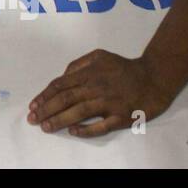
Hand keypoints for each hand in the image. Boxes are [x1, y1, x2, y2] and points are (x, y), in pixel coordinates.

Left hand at [28, 50, 174, 137]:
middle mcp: (96, 87)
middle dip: (46, 110)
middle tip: (33, 120)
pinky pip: (102, 125)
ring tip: (46, 127)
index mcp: (89, 73)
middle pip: (66, 99)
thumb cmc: (124, 67)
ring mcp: (109, 102)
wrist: (154, 77)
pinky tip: (74, 132)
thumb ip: (79, 64)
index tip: (33, 106)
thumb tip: (63, 75)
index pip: (60, 85)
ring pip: (79, 112)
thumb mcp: (99, 56)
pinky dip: (87, 129)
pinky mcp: (122, 116)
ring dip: (60, 120)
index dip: (44, 96)